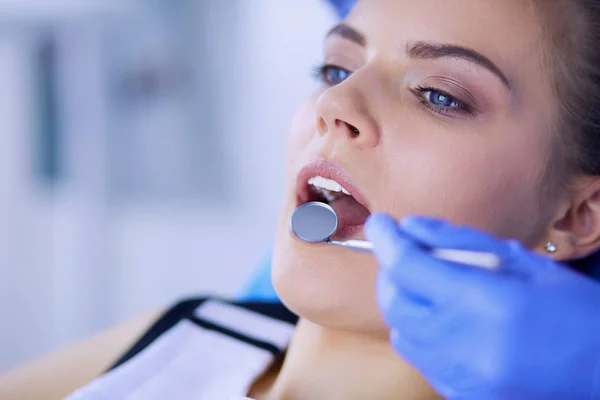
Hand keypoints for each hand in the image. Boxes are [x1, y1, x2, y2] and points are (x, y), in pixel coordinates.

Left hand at [365, 214, 599, 399]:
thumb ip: (460, 241)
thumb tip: (411, 227)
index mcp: (485, 302)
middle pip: (394, 302)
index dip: (386, 239)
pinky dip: (420, 332)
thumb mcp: (523, 262)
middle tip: (404, 254)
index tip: (380, 223)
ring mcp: (462, 376)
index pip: (408, 266)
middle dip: (390, 272)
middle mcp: (466, 344)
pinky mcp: (463, 395)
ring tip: (428, 286)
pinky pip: (420, 358)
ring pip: (401, 332)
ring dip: (404, 302)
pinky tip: (443, 318)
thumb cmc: (574, 312)